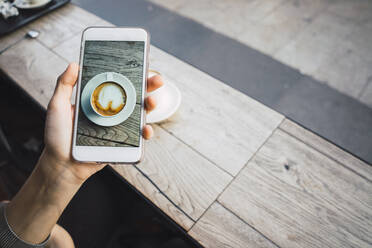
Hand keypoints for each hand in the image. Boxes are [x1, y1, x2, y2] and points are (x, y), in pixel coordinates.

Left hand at [43, 63, 162, 183]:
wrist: (62, 164)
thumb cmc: (57, 136)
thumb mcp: (58, 106)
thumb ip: (64, 85)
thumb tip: (74, 64)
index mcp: (98, 99)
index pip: (118, 83)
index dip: (131, 74)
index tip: (141, 64)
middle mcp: (111, 111)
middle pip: (134, 95)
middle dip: (149, 86)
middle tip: (157, 80)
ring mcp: (118, 126)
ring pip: (140, 113)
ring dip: (150, 106)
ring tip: (152, 102)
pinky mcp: (122, 142)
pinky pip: (138, 136)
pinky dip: (146, 132)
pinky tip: (146, 129)